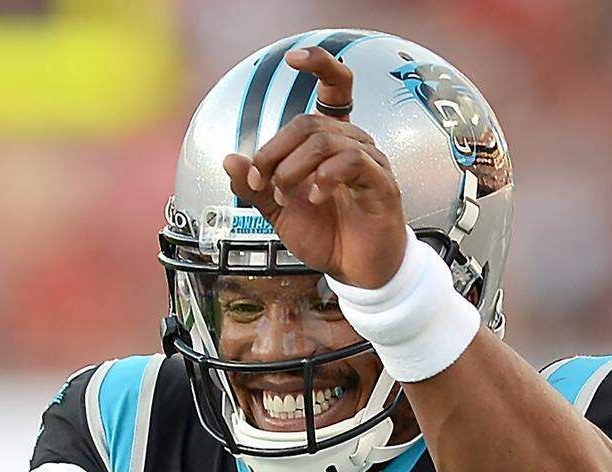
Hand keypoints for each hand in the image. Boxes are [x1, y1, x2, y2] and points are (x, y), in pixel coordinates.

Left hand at [223, 47, 407, 288]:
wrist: (355, 273)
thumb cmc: (326, 236)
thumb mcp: (278, 212)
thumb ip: (255, 187)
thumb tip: (229, 159)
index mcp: (332, 143)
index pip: (335, 88)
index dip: (319, 65)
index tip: (292, 59)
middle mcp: (354, 144)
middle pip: (309, 122)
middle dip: (275, 152)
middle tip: (263, 183)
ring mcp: (371, 163)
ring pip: (325, 140)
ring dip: (293, 168)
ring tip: (284, 196)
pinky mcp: (381, 185)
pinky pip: (353, 161)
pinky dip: (325, 177)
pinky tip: (315, 197)